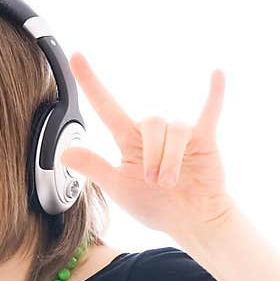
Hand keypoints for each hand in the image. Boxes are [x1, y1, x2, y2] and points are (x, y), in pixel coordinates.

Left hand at [60, 53, 235, 242]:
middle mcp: (154, 135)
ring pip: (174, 129)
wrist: (191, 221)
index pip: (107, 108)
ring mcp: (180, 136)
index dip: (92, 84)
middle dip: (152, 155)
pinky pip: (209, 112)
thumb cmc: (157, 206)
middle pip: (150, 123)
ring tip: (171, 183)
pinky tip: (216, 75)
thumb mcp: (119, 189)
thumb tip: (63, 153)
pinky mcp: (204, 139)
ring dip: (171, 159)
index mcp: (130, 143)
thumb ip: (95, 167)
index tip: (76, 59)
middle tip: (154, 183)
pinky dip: (214, 95)